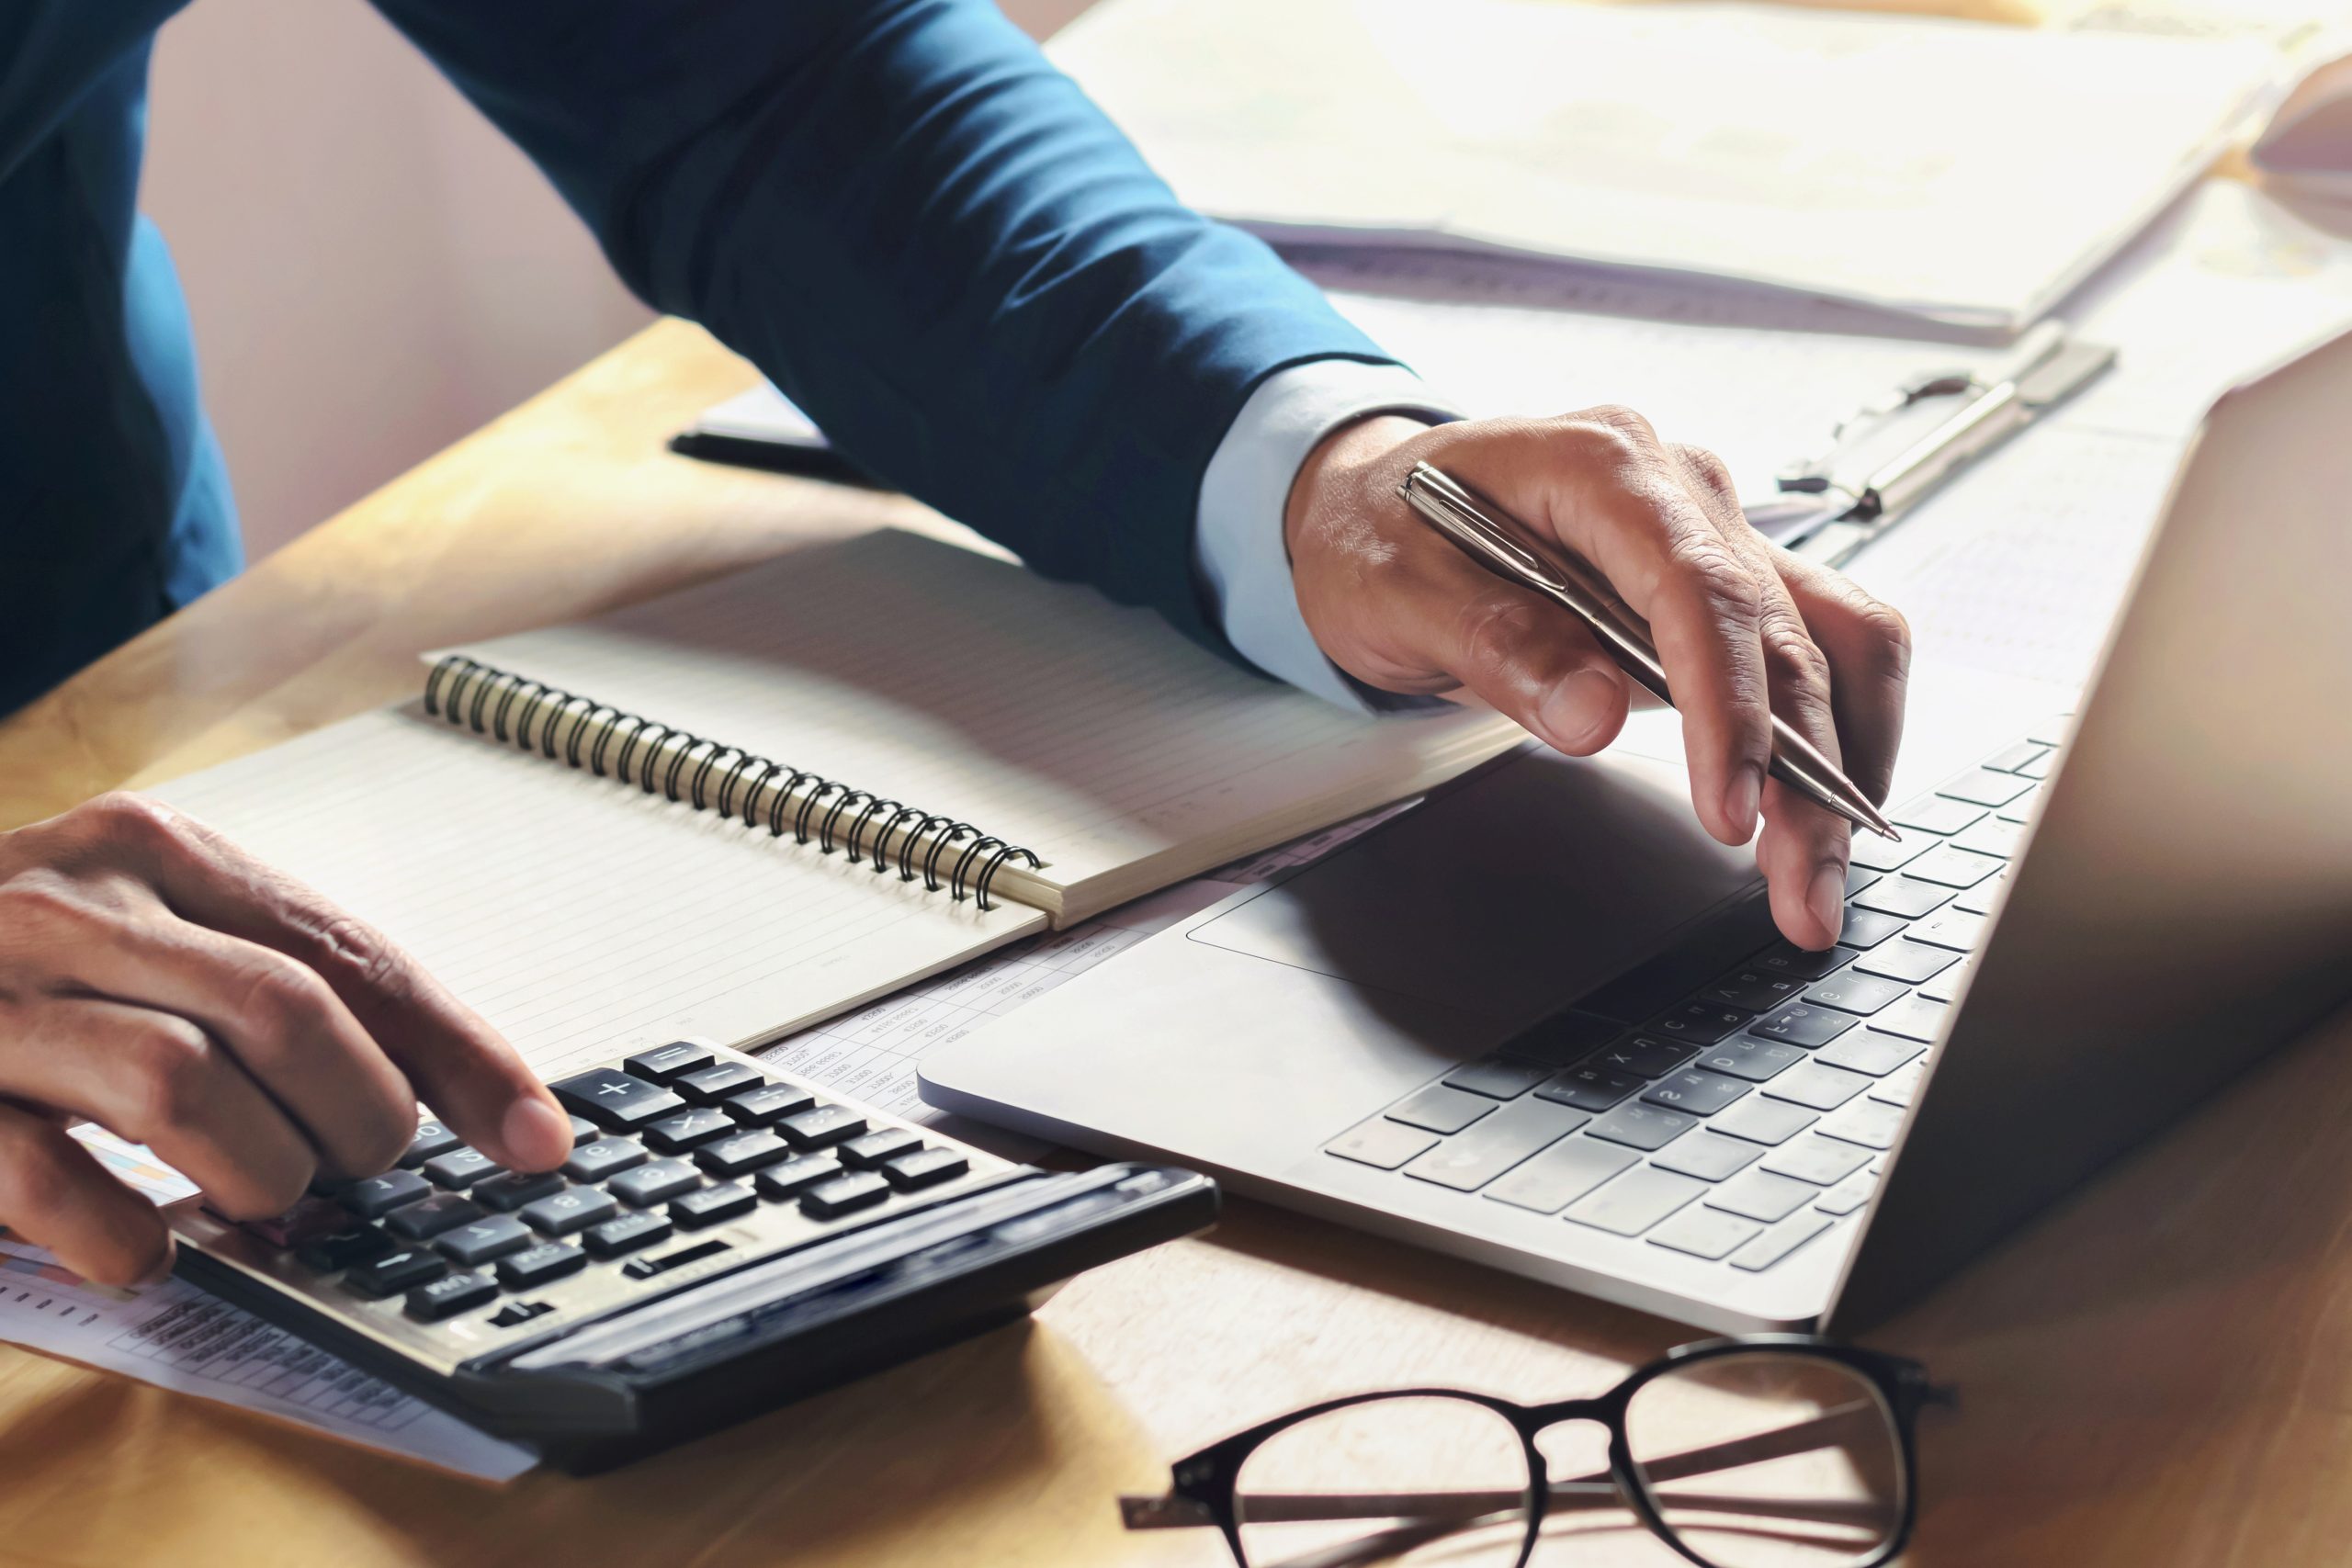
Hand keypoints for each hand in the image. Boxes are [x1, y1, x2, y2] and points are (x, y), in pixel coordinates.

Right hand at [0, 794, 572, 1285]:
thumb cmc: (11, 969)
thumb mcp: (148, 935)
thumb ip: (271, 986)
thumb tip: (448, 1092)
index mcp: (157, 853)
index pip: (353, 954)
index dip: (463, 1055)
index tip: (540, 1137)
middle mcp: (74, 902)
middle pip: (288, 1012)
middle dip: (359, 1118)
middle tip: (359, 1169)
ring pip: (185, 1086)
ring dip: (258, 1172)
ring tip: (263, 1200)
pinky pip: (44, 1176)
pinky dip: (122, 1233)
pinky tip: (145, 1247)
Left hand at [1286, 410, 1909, 950]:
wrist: (1378, 502)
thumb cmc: (1381, 532)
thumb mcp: (1395, 587)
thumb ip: (1495, 643)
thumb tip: (1592, 712)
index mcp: (1601, 467)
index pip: (1699, 590)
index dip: (1729, 709)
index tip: (1732, 807)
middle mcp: (1679, 490)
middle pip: (1782, 633)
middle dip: (1806, 775)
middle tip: (1801, 890)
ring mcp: (1713, 532)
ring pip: (1831, 642)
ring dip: (1843, 762)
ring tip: (1818, 874)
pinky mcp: (1725, 583)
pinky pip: (1821, 647)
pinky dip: (1836, 731)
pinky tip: (1817, 810)